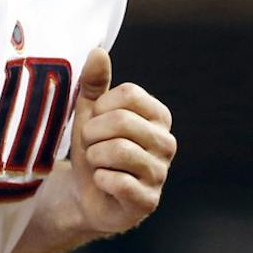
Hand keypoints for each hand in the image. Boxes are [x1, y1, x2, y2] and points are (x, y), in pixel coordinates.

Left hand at [68, 48, 175, 237]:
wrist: (85, 196)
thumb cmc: (93, 149)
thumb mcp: (89, 114)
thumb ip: (93, 83)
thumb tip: (98, 51)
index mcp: (158, 116)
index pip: (129, 95)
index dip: (101, 107)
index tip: (95, 121)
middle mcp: (167, 143)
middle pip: (122, 122)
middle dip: (93, 134)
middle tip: (90, 146)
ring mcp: (160, 173)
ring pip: (120, 151)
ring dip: (95, 157)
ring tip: (96, 163)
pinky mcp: (148, 201)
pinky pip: (118, 181)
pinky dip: (100, 180)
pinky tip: (103, 182)